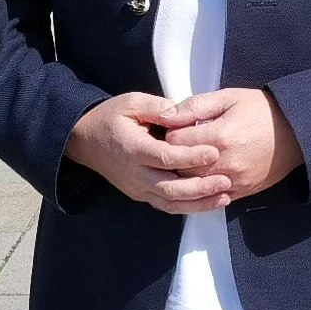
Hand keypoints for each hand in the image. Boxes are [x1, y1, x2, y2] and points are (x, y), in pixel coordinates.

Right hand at [66, 93, 234, 214]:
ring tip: (224, 197)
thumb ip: (158, 107)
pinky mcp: (140, 195)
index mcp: (133, 148)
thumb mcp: (131, 102)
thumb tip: (181, 113)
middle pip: (170, 188)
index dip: (190, 157)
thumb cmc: (110, 118)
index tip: (214, 153)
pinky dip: (188, 207)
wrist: (84, 140)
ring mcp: (137, 187)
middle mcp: (135, 173)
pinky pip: (165, 205)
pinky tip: (209, 203)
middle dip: (200, 188)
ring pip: (169, 203)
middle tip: (226, 181)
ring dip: (198, 203)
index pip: (165, 157)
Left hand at [157, 88, 302, 202]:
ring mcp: (233, 180)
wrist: (298, 133)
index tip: (176, 128)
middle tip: (179, 145)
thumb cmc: (262, 111)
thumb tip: (165, 115)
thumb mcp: (228, 98)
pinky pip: (211, 197)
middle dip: (174, 156)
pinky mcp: (241, 191)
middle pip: (180, 167)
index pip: (175, 142)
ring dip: (185, 173)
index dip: (170, 134)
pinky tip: (203, 173)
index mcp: (220, 136)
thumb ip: (194, 106)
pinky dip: (202, 187)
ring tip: (189, 158)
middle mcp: (225, 162)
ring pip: (192, 185)